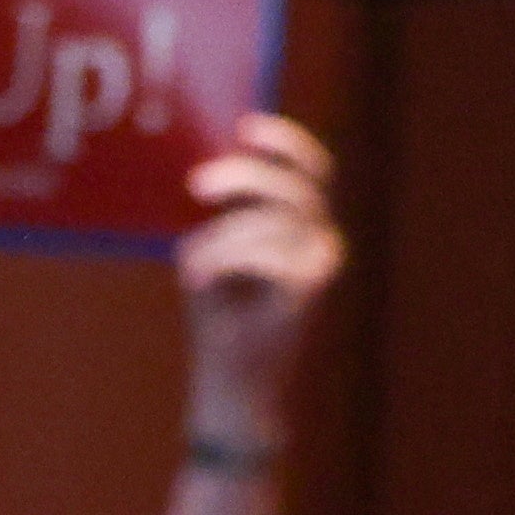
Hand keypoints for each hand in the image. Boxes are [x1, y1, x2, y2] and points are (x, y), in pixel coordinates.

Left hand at [170, 112, 343, 436]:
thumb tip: (214, 166)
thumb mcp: (215, 249)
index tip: (244, 128)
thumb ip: (226, 211)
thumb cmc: (220, 317)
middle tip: (196, 185)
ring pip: (275, 221)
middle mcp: (322, 242)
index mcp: (304, 225)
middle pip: (296, 185)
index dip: (286, 141)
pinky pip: (269, 254)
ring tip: (192, 266)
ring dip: (224, 237)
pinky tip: (198, 282)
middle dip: (243, 176)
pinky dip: (226, 261)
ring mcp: (320, 268)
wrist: (230, 385)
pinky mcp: (308, 295)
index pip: (314, 167)